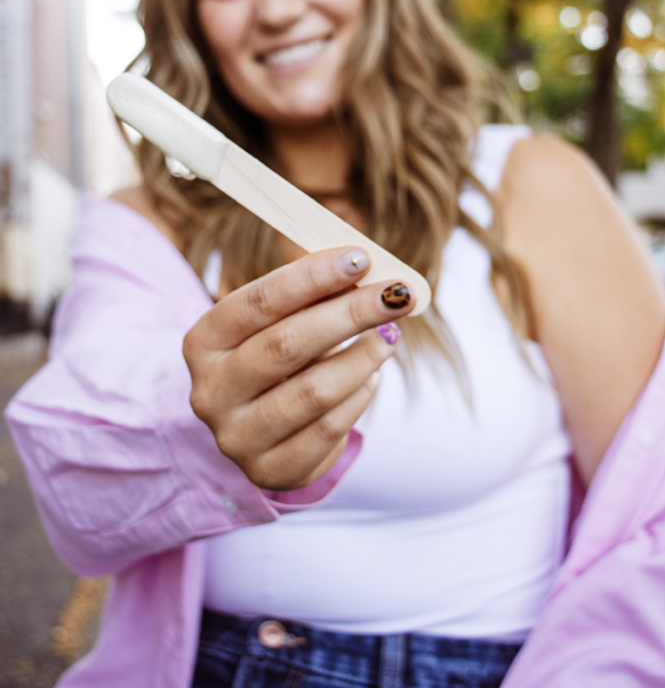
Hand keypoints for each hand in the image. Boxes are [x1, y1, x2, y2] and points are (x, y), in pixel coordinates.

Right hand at [183, 247, 413, 489]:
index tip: (360, 258)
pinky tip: (371, 376)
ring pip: (313, 392)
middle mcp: (210, 392)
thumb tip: (365, 268)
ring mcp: (236, 437)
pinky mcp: (269, 471)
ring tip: (390, 334)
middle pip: (286, 345)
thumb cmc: (277, 356)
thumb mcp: (280, 322)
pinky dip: (358, 397)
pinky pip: (329, 430)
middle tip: (396, 294)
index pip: (258, 302)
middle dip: (349, 314)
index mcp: (203, 342)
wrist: (258, 428)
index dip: (311, 277)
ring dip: (363, 357)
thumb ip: (313, 295)